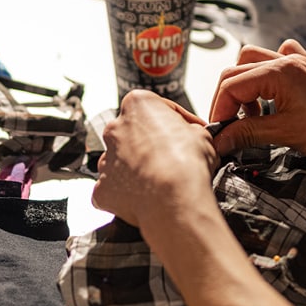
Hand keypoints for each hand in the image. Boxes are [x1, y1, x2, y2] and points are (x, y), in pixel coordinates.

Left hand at [93, 90, 218, 236]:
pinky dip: (128, 192)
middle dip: (151, 144)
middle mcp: (115, 129)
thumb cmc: (187, 163)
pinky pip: (115, 188)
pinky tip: (146, 197)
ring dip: (137, 168)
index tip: (188, 133)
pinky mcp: (103, 187)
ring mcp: (106, 159)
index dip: (177, 122)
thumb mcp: (203, 134)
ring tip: (160, 180)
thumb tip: (191, 137)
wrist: (175, 200)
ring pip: (121, 161)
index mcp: (137, 105)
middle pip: (134, 133)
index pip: (158, 107)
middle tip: (173, 158)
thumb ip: (191, 131)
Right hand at [210, 40, 305, 161]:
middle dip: (227, 99)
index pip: (231, 84)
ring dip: (245, 88)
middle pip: (237, 71)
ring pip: (254, 63)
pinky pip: (279, 62)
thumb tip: (220, 139)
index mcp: (279, 71)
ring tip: (252, 116)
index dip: (220, 110)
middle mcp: (287, 61)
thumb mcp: (287, 134)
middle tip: (230, 127)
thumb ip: (249, 133)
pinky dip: (267, 78)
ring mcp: (299, 64)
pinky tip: (272, 99)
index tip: (219, 134)